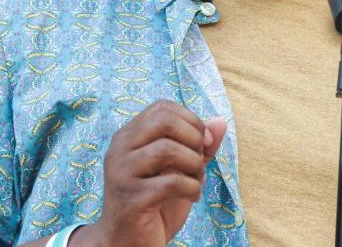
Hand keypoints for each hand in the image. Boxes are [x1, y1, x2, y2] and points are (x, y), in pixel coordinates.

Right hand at [71, 100, 226, 246]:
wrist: (127, 243)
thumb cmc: (154, 204)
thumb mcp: (181, 170)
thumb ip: (199, 146)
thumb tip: (221, 122)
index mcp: (129, 137)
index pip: (162, 108)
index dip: (191, 120)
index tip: (204, 143)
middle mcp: (120, 149)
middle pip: (163, 120)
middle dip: (193, 138)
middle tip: (199, 161)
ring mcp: (122, 173)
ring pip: (166, 149)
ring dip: (193, 165)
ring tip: (195, 180)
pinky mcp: (131, 199)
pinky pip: (171, 182)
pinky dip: (192, 188)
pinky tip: (192, 197)